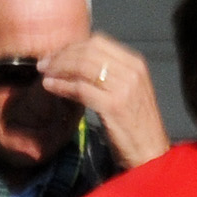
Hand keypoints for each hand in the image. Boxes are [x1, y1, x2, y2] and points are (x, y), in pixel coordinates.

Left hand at [40, 33, 168, 167]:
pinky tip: (50, 87)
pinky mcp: (114, 105)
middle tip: (44, 65)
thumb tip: (74, 62)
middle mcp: (132, 72)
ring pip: (82, 66)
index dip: (72, 46)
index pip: (98, 42)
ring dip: (59, 68)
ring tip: (45, 75)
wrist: (152, 154)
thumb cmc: (137, 126)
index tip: (55, 55)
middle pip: (88, 51)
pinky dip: (62, 86)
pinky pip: (80, 88)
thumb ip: (109, 75)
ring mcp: (124, 88)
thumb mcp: (128, 92)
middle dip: (62, 55)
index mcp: (136, 65)